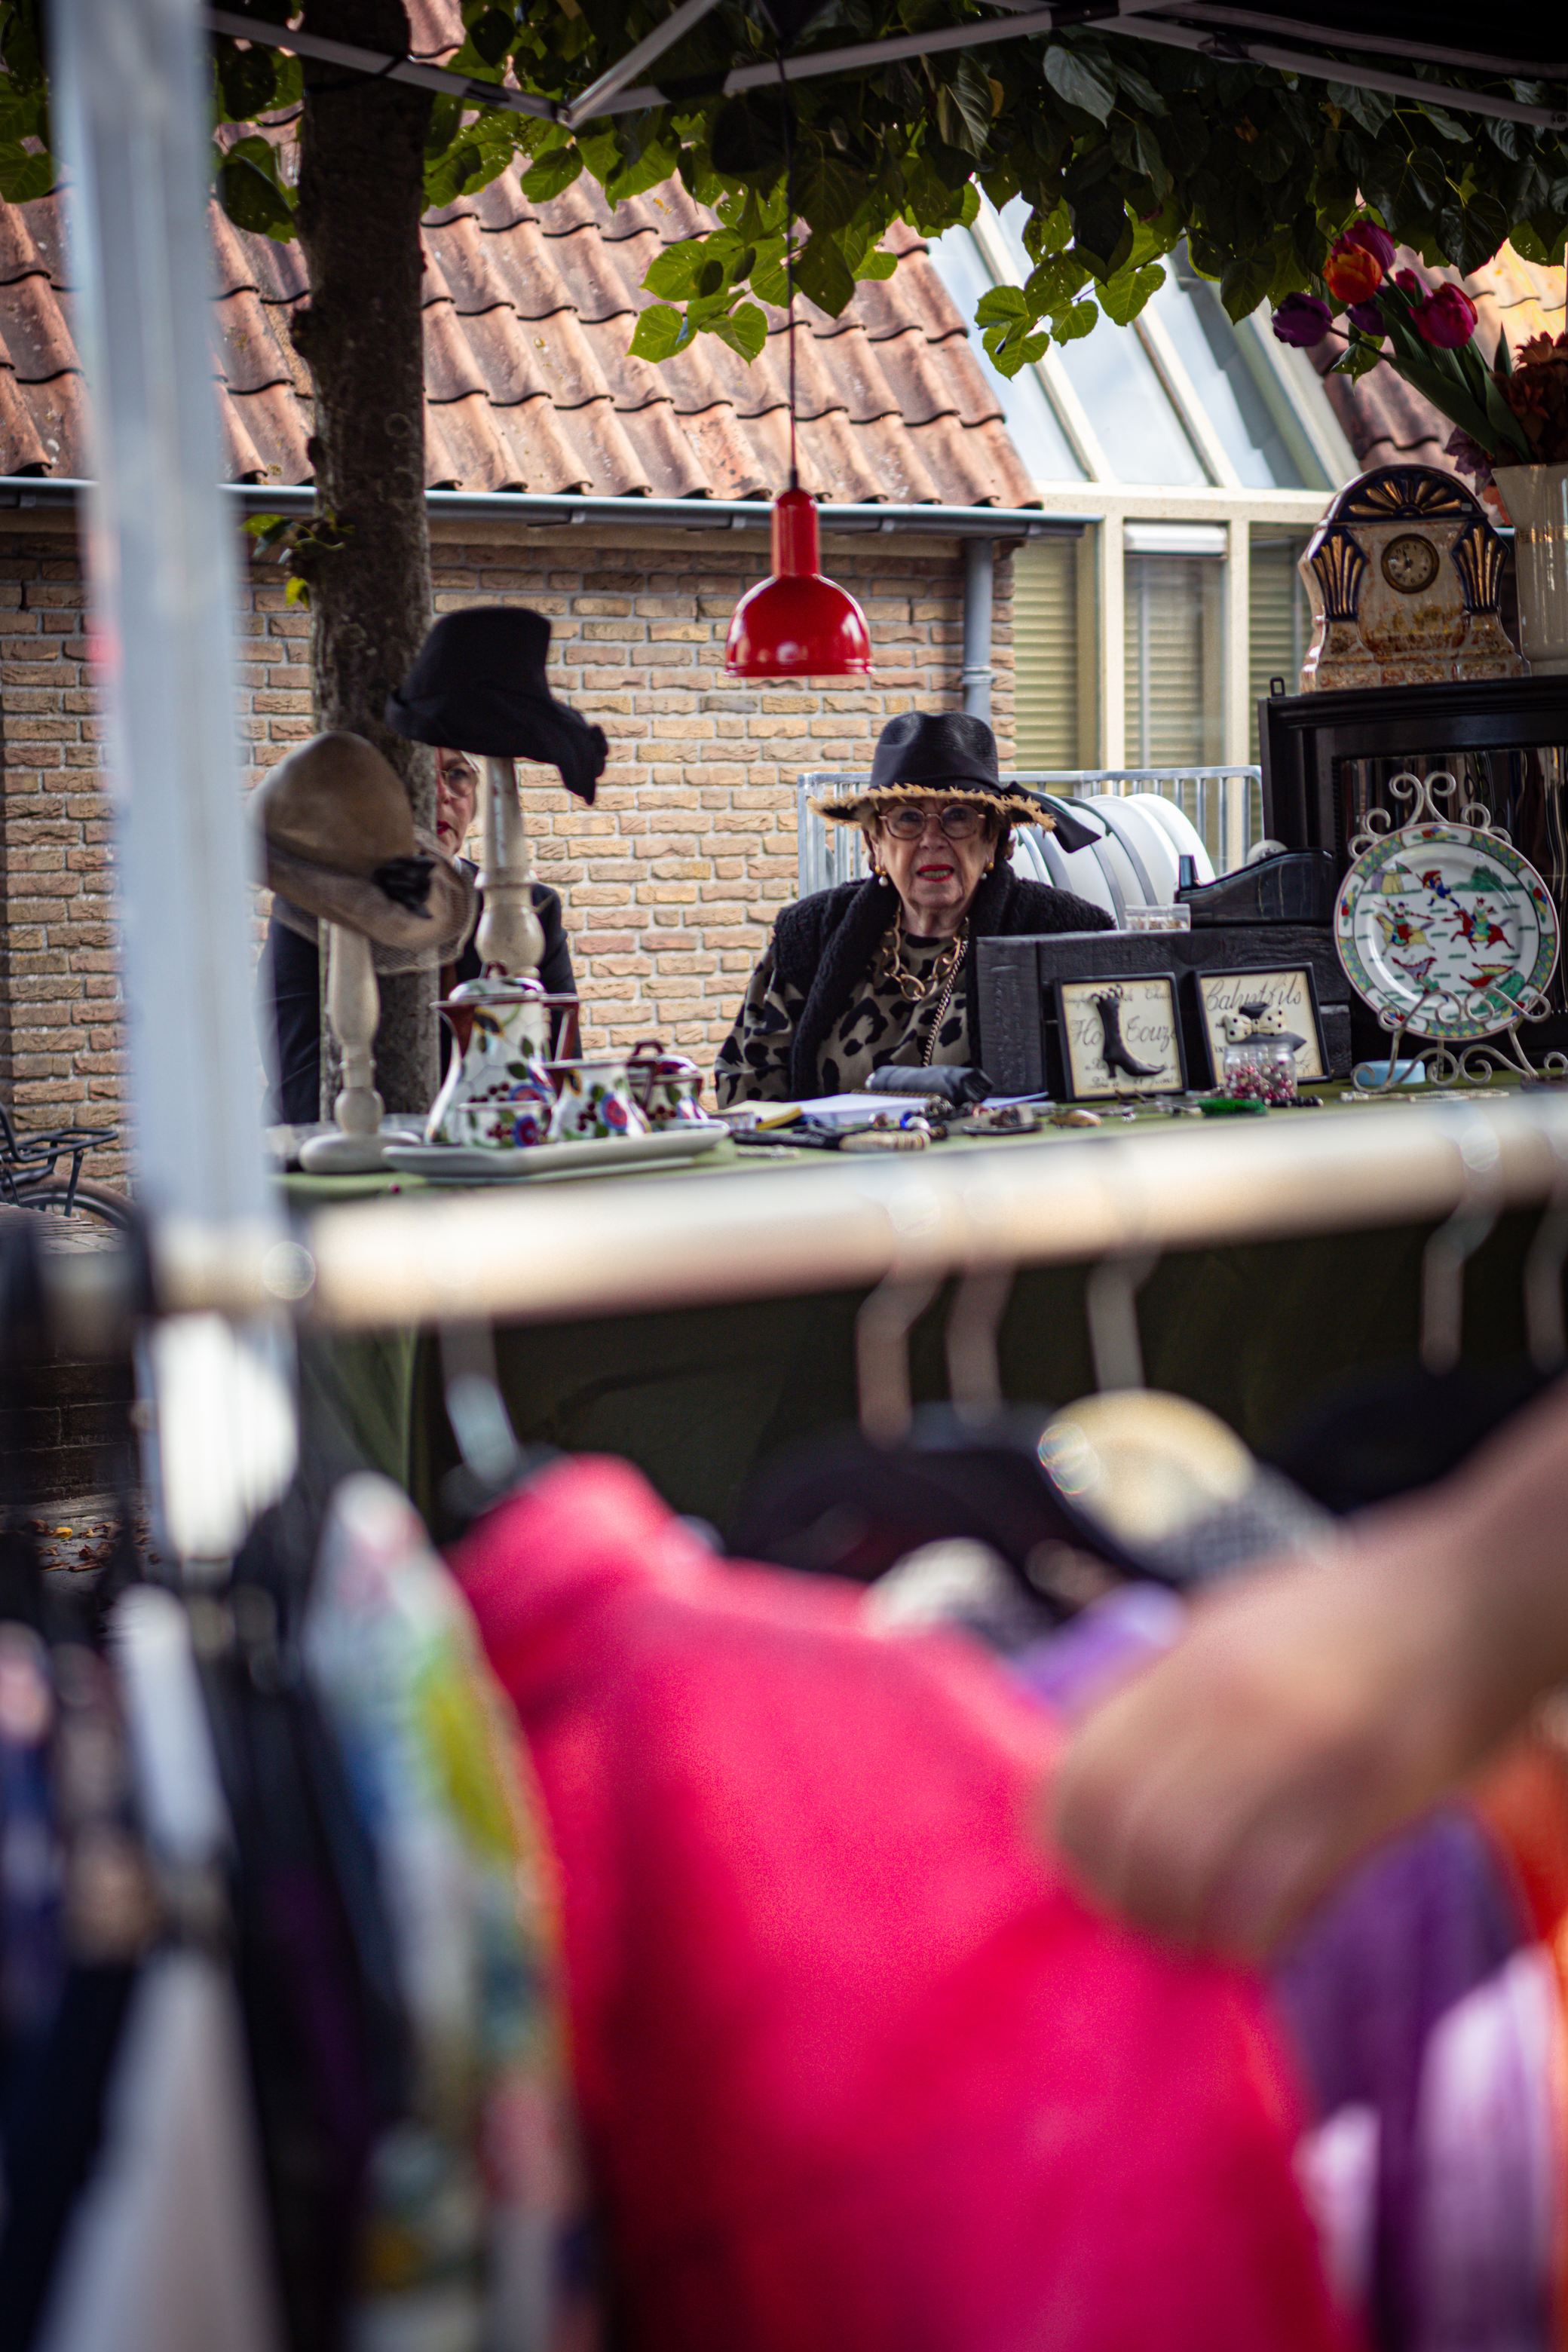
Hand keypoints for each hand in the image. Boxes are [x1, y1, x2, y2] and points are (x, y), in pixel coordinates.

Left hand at [1045, 1516, 1501, 1960]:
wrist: (1475, 1595)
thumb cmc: (1347, 1609)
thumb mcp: (1226, 1619)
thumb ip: (1152, 1685)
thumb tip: (1077, 1760)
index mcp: (1188, 1661)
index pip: (1077, 1778)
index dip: (1064, 1843)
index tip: (1085, 1865)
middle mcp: (1232, 1706)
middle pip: (1124, 1839)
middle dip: (1118, 1897)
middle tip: (1141, 1913)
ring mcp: (1302, 1756)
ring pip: (1191, 1879)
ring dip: (1183, 1925)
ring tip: (1197, 1929)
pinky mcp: (1369, 1805)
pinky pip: (1277, 1901)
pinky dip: (1252, 1934)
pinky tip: (1259, 1928)